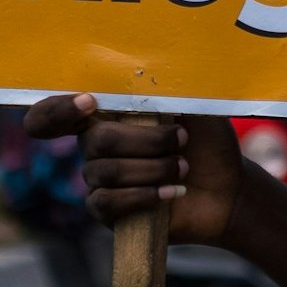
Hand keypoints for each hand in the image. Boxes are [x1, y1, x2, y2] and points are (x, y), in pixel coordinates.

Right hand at [24, 94, 243, 244]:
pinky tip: (170, 193)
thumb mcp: (193, 108)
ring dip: (152, 169)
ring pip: (106, 172)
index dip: (59, 108)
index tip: (88, 102)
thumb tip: (150, 74)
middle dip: (145, 141)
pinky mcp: (108, 212)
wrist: (227, 189)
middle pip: (97, 140)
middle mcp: (97, 143)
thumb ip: (168, 91)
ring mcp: (101, 179)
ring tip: (183, 168)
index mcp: (110, 113)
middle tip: (181, 141)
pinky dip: (141, 196)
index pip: (59, 111)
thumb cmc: (207, 142)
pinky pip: (106, 203)